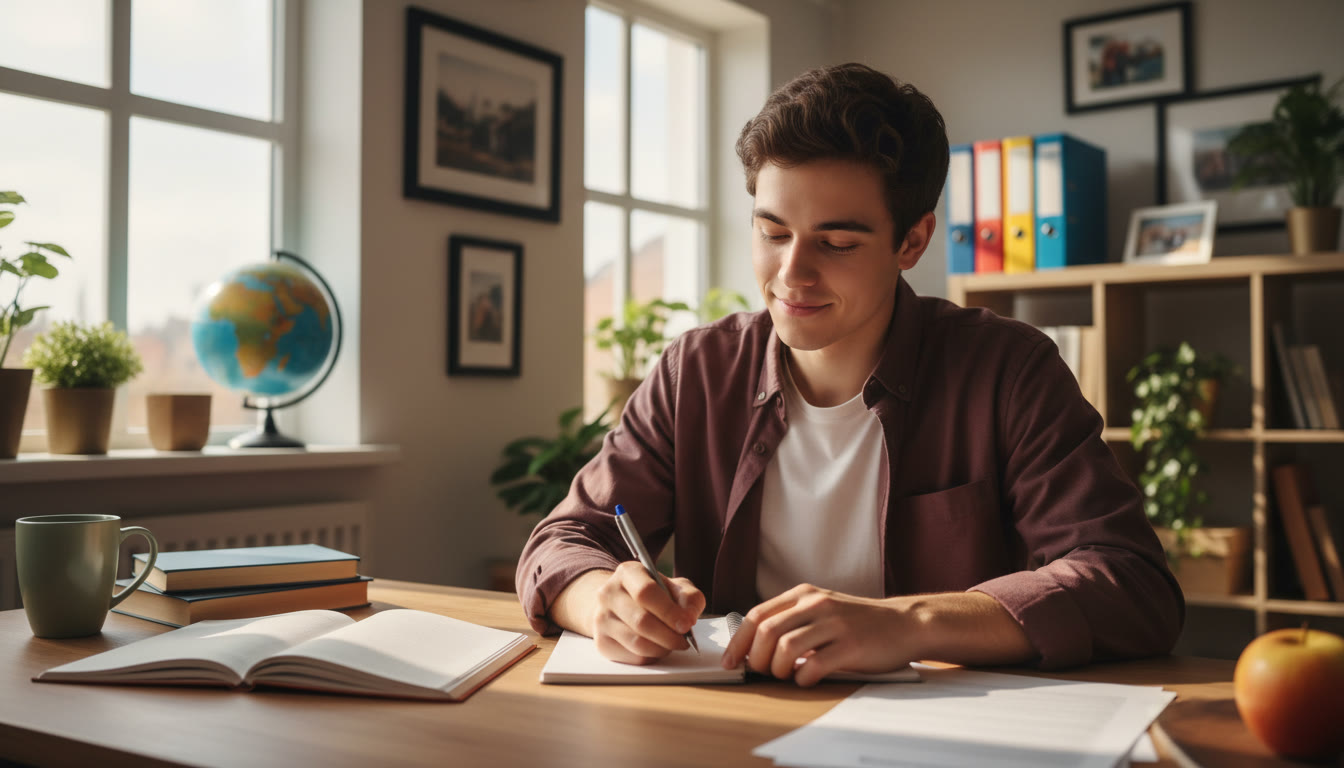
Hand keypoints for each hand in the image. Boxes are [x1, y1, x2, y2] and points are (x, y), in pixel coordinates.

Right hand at [591, 561, 705, 664]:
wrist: (621, 604)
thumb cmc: (654, 595)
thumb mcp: (675, 587)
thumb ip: (689, 598)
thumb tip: (689, 618)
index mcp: (627, 573)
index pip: (646, 592)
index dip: (669, 611)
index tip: (687, 624)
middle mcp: (608, 593)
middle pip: (641, 621)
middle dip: (669, 635)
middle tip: (684, 640)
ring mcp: (601, 618)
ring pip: (637, 643)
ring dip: (662, 648)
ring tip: (672, 644)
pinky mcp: (602, 642)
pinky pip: (632, 657)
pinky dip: (651, 657)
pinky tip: (657, 648)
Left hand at [720, 584, 918, 686]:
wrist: (904, 624)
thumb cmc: (859, 622)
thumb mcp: (822, 609)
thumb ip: (792, 620)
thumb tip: (753, 647)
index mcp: (804, 594)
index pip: (757, 614)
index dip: (738, 641)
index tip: (730, 661)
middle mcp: (816, 604)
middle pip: (766, 631)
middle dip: (755, 658)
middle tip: (761, 672)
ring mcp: (834, 624)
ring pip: (785, 648)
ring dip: (777, 669)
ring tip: (785, 675)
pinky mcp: (851, 646)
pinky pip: (813, 666)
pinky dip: (802, 678)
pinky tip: (807, 679)